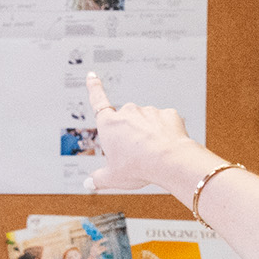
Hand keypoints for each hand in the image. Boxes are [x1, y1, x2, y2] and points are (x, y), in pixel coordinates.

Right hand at [82, 73, 211, 201]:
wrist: (169, 161)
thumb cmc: (138, 167)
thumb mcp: (113, 177)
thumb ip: (98, 179)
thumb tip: (89, 183)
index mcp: (109, 124)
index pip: (97, 101)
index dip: (94, 88)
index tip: (92, 75)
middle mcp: (128, 112)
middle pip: (125, 121)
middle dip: (129, 133)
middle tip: (135, 154)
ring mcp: (149, 111)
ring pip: (146, 122)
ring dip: (148, 133)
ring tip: (152, 153)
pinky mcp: (168, 114)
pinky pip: (164, 123)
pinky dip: (164, 132)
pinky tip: (166, 145)